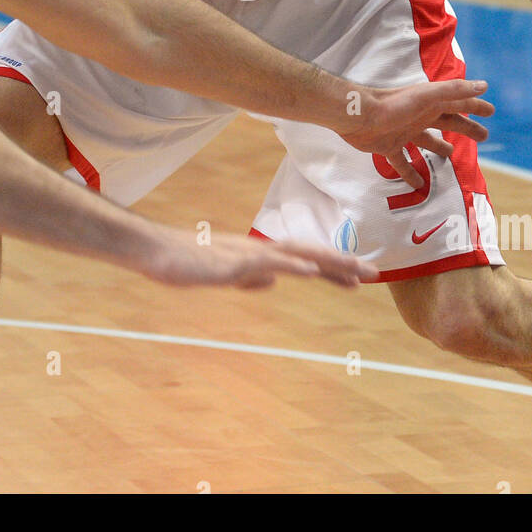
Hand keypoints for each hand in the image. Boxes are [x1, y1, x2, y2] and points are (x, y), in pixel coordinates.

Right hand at [142, 227, 378, 287]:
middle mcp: (259, 249)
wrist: (155, 251)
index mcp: (258, 254)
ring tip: (356, 270)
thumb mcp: (223, 274)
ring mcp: (246, 254)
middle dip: (342, 262)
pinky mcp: (232, 263)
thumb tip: (271, 282)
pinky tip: (312, 271)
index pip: (303, 258)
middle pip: (309, 253)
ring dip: (328, 262)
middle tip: (375, 272)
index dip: (332, 266)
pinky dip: (292, 265)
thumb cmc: (186, 261)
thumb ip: (247, 276)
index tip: (359, 276)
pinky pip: (267, 263)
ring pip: (296, 254)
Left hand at [337, 79, 493, 186]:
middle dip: (466, 128)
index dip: (476, 106)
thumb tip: (483, 86)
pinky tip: (419, 185)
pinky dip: (411, 174)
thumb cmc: (393, 105)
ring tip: (451, 155)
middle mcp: (420, 117)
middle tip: (484, 137)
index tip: (491, 111)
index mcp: (431, 103)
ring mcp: (404, 132)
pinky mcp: (389, 147)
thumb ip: (454, 90)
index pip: (459, 103)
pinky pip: (403, 163)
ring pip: (427, 141)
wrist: (358, 117)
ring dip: (439, 147)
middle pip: (448, 123)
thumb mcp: (427, 96)